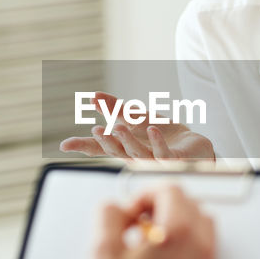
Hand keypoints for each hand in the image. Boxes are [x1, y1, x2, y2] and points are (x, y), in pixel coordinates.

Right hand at [59, 91, 214, 162]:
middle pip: (118, 151)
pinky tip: (153, 129)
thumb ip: (115, 109)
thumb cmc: (164, 136)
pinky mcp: (173, 161)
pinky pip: (164, 154)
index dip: (84, 146)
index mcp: (125, 148)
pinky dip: (158, 143)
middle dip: (106, 142)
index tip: (64, 145)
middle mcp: (137, 158)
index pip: (101, 148)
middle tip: (96, 129)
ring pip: (138, 154)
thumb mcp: (138, 118)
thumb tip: (92, 96)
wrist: (195, 147)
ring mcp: (154, 162)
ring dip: (128, 141)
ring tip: (119, 127)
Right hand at [92, 185, 216, 258]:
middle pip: (186, 202)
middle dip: (159, 206)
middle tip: (136, 225)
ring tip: (149, 242)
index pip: (169, 190)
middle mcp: (199, 242)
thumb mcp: (102, 254)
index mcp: (178, 231)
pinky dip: (185, 241)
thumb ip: (108, 217)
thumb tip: (118, 208)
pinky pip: (203, 245)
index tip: (130, 212)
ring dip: (175, 221)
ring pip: (199, 222)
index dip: (144, 195)